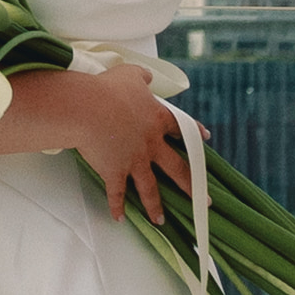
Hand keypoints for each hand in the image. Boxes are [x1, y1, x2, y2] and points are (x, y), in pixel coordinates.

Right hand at [9, 59, 196, 237]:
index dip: (194, 132)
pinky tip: (119, 218)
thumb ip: (142, 77)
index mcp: (157, 119)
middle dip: (190, 185)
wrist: (88, 108)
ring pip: (150, 188)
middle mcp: (151, 144)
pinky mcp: (114, 172)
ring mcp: (134, 161)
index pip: (181, 128)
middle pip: (177, 168)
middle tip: (204, 200)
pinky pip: (117, 194)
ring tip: (161, 220)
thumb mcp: (129, 75)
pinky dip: (117, 207)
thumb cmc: (108, 89)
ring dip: (155, 206)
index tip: (206, 138)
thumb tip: (147, 78)